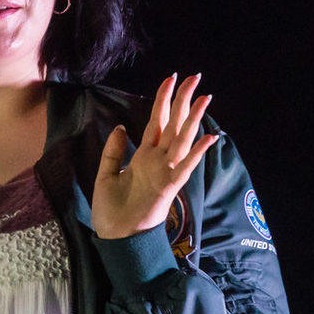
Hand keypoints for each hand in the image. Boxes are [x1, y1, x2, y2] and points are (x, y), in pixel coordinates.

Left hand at [92, 73, 217, 239]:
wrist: (115, 237)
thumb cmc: (111, 209)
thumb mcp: (106, 174)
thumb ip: (113, 151)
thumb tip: (120, 126)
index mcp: (143, 155)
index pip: (157, 120)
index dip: (163, 99)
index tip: (171, 78)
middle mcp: (158, 160)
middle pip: (173, 123)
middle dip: (183, 100)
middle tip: (195, 76)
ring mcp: (165, 172)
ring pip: (182, 139)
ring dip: (193, 118)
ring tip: (205, 97)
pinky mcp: (169, 187)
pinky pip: (185, 167)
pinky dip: (197, 152)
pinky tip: (208, 137)